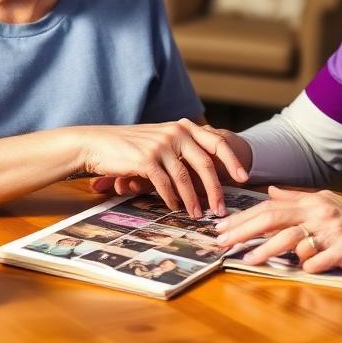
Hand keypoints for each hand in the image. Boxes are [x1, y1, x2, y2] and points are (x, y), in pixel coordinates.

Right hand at [76, 120, 248, 217]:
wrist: (97, 144)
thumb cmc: (131, 146)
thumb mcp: (161, 139)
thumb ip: (182, 148)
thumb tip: (207, 172)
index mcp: (183, 126)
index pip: (216, 142)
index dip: (232, 160)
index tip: (244, 178)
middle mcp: (175, 132)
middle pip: (205, 163)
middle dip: (216, 189)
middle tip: (221, 209)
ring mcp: (161, 145)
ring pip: (186, 178)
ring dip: (194, 200)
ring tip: (199, 216)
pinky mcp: (146, 159)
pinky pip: (166, 184)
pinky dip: (172, 199)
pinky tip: (175, 208)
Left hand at [214, 186, 341, 272]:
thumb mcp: (326, 200)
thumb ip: (296, 198)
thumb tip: (270, 192)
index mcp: (311, 201)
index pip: (269, 207)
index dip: (243, 217)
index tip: (221, 227)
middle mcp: (318, 213)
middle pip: (273, 220)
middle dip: (244, 231)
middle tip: (222, 242)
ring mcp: (331, 233)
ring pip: (292, 240)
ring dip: (267, 250)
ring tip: (247, 259)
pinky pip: (318, 262)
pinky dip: (307, 266)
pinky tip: (299, 270)